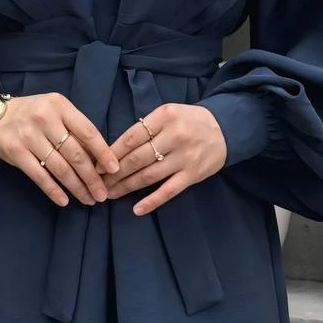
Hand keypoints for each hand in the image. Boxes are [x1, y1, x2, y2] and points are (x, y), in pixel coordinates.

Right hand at [0, 93, 120, 207]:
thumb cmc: (34, 114)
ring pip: (59, 168)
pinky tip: (65, 200)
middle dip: (92, 177)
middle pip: (75, 154)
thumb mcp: (56, 111)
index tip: (114, 169)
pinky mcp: (16, 152)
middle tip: (102, 194)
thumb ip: (74, 129)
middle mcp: (45, 119)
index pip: (87, 131)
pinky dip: (53, 190)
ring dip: (76, 187)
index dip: (103, 152)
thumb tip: (99, 158)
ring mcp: (29, 136)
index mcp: (60, 106)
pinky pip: (39, 176)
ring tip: (88, 199)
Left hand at [103, 103, 226, 215]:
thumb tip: (116, 150)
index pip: (131, 137)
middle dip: (114, 173)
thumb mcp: (168, 113)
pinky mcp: (193, 175)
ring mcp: (185, 157)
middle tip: (98, 183)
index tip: (97, 165)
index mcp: (164, 117)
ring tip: (110, 194)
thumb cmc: (189, 121)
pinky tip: (137, 209)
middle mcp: (174, 136)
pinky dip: (152, 201)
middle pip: (137, 158)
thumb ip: (146, 127)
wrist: (225, 129)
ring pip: (149, 175)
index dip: (111, 153)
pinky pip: (169, 191)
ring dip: (126, 187)